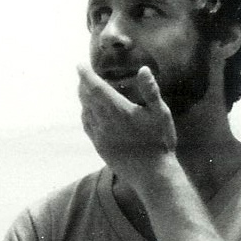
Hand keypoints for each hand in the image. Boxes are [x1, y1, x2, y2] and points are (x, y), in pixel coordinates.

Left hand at [77, 64, 175, 185]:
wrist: (152, 175)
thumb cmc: (160, 142)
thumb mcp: (161, 114)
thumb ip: (150, 90)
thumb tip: (143, 69)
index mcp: (119, 110)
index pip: (95, 87)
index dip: (85, 75)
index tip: (80, 65)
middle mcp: (105, 122)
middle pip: (86, 97)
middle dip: (83, 83)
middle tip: (84, 74)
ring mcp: (100, 136)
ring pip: (85, 111)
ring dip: (83, 98)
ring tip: (86, 89)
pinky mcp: (100, 147)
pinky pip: (87, 125)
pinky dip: (85, 113)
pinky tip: (89, 111)